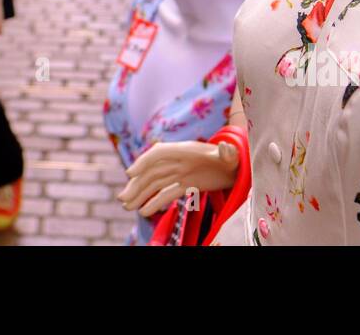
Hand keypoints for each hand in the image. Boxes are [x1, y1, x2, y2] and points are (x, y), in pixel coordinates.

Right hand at [117, 140, 239, 218]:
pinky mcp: (185, 185)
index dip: (143, 162)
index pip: (158, 153)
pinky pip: (166, 194)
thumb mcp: (231, 155)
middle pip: (151, 172)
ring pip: (154, 184)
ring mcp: (180, 174)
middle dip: (136, 184)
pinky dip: (154, 202)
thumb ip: (227, 152)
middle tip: (123, 199)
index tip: (130, 173)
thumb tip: (226, 147)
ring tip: (127, 206)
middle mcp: (178, 161)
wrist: (236, 166)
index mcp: (185, 150)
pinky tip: (144, 211)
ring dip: (140, 194)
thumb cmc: (233, 158)